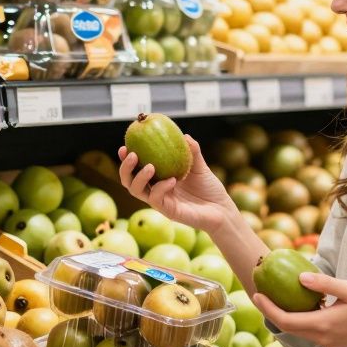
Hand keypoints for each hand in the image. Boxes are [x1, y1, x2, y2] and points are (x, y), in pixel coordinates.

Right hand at [118, 135, 237, 234]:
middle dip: (125, 168)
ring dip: (139, 177)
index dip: (126, 160)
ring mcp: (161, 202)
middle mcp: (156, 191)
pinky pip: (157, 199)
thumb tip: (185, 135)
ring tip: (150, 166)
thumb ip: (192, 151)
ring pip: (137, 192)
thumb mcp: (200, 166)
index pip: (136, 170)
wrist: (222, 209)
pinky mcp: (168, 212)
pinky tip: (172, 180)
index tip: (124, 147)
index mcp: (159, 180)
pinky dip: (161, 187)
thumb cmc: (210, 189)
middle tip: (132, 154)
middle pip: (129, 182)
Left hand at [253, 271, 346, 346]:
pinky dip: (300, 318)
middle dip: (271, 312)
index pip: (285, 320)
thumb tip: (299, 277)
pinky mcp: (333, 341)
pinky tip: (300, 303)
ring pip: (298, 330)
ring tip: (275, 296)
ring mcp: (327, 342)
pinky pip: (310, 331)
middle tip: (260, 293)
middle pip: (288, 327)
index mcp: (323, 325)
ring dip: (285, 316)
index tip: (256, 294)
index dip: (268, 309)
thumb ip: (324, 284)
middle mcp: (322, 337)